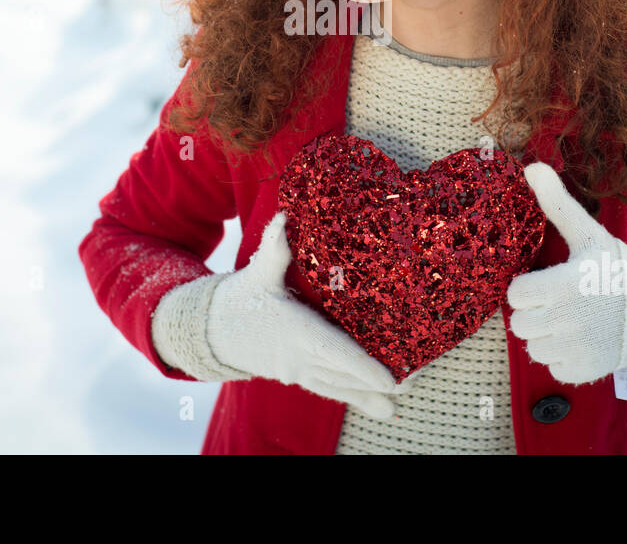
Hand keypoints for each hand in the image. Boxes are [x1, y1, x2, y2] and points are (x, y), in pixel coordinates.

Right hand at [207, 211, 418, 417]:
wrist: (212, 331)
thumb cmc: (241, 297)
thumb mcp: (258, 272)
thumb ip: (275, 248)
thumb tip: (284, 216)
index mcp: (294, 329)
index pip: (334, 350)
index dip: (363, 366)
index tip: (390, 379)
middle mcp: (297, 356)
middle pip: (345, 373)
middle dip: (379, 380)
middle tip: (414, 380)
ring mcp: (297, 370)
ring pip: (339, 387)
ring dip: (369, 394)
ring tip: (399, 402)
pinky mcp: (297, 376)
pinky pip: (330, 391)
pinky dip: (355, 399)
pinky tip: (381, 409)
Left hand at [506, 162, 626, 384]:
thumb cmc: (616, 268)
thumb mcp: (588, 234)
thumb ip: (557, 203)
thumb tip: (531, 166)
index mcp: (562, 285)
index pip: (514, 295)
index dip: (528, 288)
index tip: (547, 283)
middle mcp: (567, 320)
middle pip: (519, 324)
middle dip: (535, 313)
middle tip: (559, 303)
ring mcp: (576, 348)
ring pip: (534, 348)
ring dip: (547, 336)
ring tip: (572, 321)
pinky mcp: (585, 369)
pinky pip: (554, 367)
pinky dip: (563, 357)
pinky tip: (582, 340)